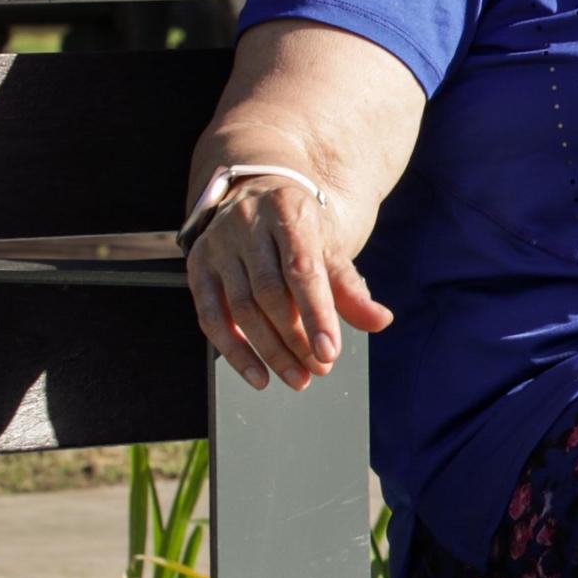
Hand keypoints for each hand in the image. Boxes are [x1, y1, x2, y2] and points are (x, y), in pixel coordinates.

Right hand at [184, 173, 395, 390]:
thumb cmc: (304, 231)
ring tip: (298, 378)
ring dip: (270, 352)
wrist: (263, 199)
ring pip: (241, 308)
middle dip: (296, 339)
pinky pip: (211, 317)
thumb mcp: (332, 250)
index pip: (301, 270)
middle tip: (319, 369)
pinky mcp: (198, 266)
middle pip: (269, 293)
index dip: (317, 314)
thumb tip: (379, 321)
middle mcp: (246, 223)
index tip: (329, 353)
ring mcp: (217, 244)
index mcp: (288, 211)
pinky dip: (234, 352)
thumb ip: (351, 288)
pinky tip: (259, 376)